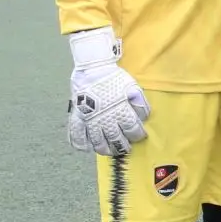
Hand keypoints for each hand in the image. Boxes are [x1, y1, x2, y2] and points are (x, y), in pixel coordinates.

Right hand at [66, 28, 151, 155]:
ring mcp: (89, 119)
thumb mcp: (133, 88)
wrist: (93, 70)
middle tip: (126, 148)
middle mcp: (105, 117)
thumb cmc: (115, 79)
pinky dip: (80, 143)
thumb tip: (144, 118)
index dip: (137, 134)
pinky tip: (85, 148)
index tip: (139, 136)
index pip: (131, 128)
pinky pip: (76, 134)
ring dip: (104, 149)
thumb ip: (139, 103)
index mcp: (120, 110)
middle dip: (122, 145)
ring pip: (96, 141)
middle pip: (114, 138)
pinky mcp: (77, 117)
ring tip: (109, 151)